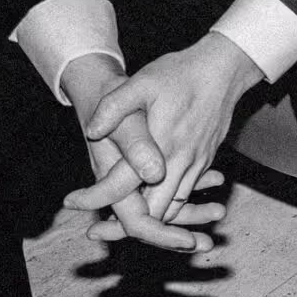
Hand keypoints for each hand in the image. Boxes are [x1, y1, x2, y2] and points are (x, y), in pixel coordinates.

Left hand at [59, 53, 213, 253]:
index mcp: (163, 146)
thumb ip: (115, 106)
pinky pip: (184, 196)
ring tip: (117, 220)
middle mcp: (182, 162)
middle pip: (154, 214)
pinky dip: (165, 207)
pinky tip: (146, 201)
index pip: (123, 187)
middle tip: (98, 228)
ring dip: (148, 220)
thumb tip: (92, 131)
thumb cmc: (182, 73)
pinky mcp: (205, 161)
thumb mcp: (143, 82)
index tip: (71, 202)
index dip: (94, 198)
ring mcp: (197, 164)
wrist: (225, 68)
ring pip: (172, 209)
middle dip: (126, 226)